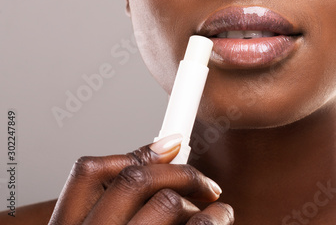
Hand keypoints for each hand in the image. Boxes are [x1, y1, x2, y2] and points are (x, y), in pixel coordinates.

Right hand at [48, 134, 233, 224]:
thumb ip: (114, 211)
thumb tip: (163, 159)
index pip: (90, 172)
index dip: (137, 152)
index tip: (173, 144)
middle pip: (136, 180)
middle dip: (179, 171)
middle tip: (206, 183)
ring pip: (167, 203)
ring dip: (201, 198)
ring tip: (219, 209)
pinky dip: (214, 220)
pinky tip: (220, 221)